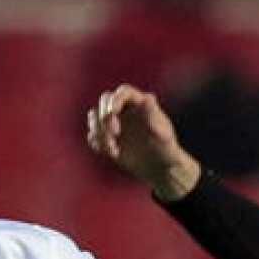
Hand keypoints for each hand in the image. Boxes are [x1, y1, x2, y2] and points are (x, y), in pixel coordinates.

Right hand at [85, 84, 201, 200]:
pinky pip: (93, 135)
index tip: (113, 113)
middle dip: (105, 116)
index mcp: (139, 103)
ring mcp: (114, 122)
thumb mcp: (164, 134)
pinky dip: (97, 143)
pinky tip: (113, 154)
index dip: (115, 99)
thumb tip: (148, 98)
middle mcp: (125, 109)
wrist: (158, 167)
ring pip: (94, 116)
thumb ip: (154, 116)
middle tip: (115, 134)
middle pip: (105, 100)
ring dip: (99, 132)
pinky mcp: (107, 137)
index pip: (123, 92)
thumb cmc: (165, 149)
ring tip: (114, 150)